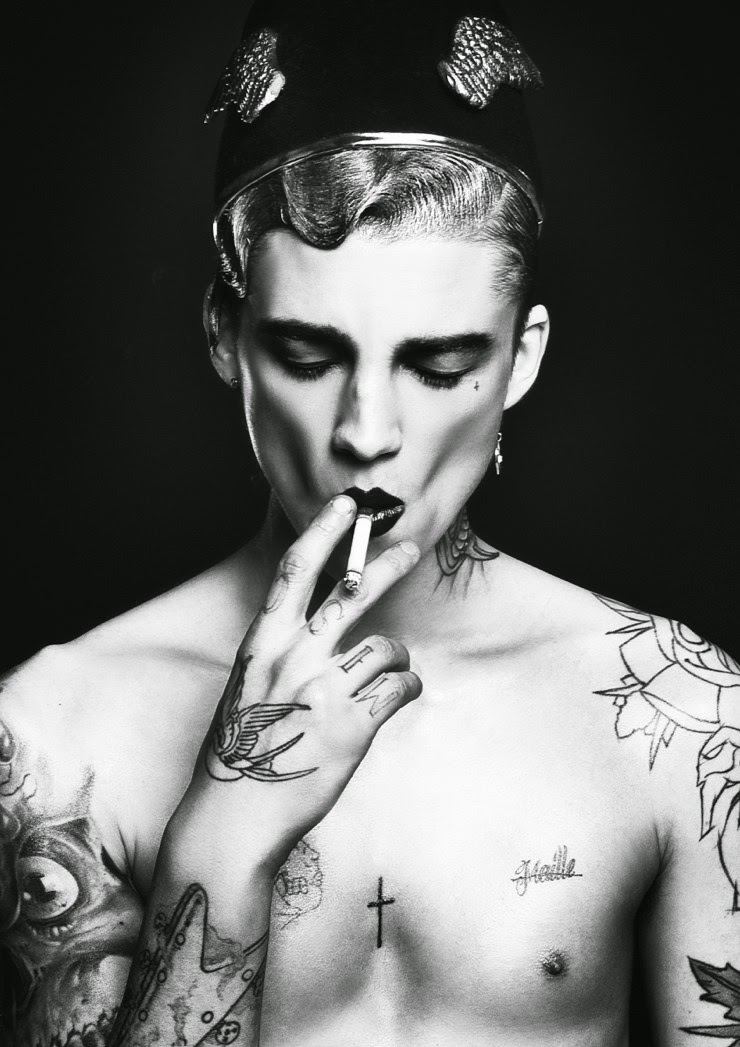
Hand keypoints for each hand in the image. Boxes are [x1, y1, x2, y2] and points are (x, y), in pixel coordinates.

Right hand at [170, 495, 421, 878]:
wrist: (235, 817)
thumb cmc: (240, 754)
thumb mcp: (247, 689)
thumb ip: (282, 657)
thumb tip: (322, 637)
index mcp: (262, 643)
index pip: (295, 569)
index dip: (323, 529)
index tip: (345, 504)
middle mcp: (295, 656)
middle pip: (351, 591)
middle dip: (385, 564)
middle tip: (410, 546)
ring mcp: (326, 688)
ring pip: (386, 647)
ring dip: (394, 659)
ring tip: (385, 678)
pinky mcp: (355, 724)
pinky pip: (401, 687)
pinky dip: (406, 689)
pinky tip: (395, 700)